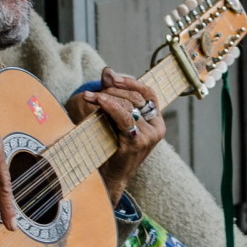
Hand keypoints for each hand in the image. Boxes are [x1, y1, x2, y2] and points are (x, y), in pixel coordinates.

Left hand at [66, 68, 164, 203]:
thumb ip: (114, 94)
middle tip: (95, 90)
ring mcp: (149, 136)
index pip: (149, 93)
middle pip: (137, 98)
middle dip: (114, 90)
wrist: (108, 176)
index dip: (132, 82)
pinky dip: (110, 106)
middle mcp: (157, 128)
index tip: (112, 77)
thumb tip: (108, 70)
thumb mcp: (114, 118)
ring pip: (129, 106)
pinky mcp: (138, 142)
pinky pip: (124, 117)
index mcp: (156, 121)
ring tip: (89, 96)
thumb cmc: (111, 146)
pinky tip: (98, 101)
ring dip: (107, 97)